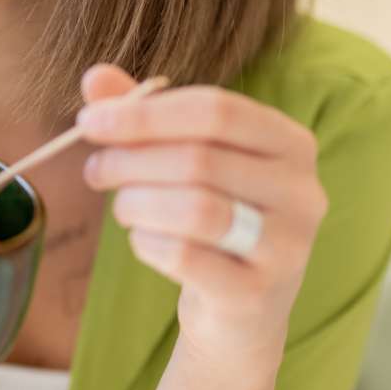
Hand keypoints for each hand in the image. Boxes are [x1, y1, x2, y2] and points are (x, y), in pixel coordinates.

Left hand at [76, 64, 328, 360]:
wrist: (241, 313)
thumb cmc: (210, 219)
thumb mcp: (183, 160)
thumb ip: (145, 116)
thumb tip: (95, 77)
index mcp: (290, 143)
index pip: (216, 110)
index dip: (145, 114)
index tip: (88, 122)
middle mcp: (302, 191)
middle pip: (200, 159)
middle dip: (131, 161)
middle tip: (94, 171)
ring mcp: (287, 246)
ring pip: (195, 209)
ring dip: (137, 204)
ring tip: (122, 208)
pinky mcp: (258, 293)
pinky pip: (185, 257)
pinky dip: (148, 244)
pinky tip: (144, 240)